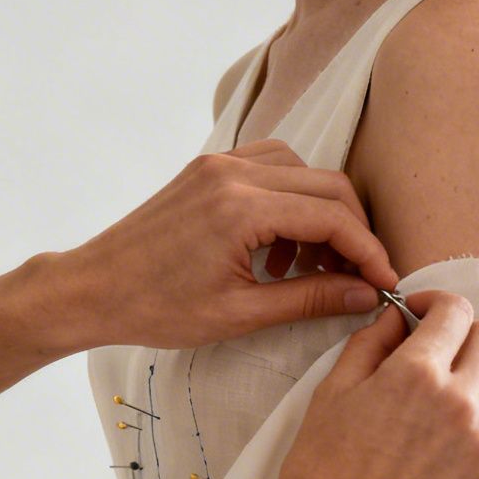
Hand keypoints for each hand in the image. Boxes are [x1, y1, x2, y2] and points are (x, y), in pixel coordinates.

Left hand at [41, 140, 399, 351]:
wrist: (93, 288)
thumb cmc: (156, 308)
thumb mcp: (240, 314)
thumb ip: (311, 299)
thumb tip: (366, 295)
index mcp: (241, 208)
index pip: (333, 216)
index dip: (368, 251)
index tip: (385, 282)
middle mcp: (234, 172)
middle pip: (328, 186)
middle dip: (354, 232)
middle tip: (359, 277)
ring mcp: (220, 164)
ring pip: (304, 171)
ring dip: (323, 214)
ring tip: (314, 267)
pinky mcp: (209, 168)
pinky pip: (272, 168)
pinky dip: (292, 201)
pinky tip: (280, 247)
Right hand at [263, 291, 478, 478]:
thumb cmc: (321, 470)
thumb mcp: (331, 392)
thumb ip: (370, 344)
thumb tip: (397, 318)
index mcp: (417, 372)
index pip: (455, 311)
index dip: (436, 304)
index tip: (420, 316)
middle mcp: (459, 402)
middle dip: (464, 335)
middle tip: (439, 352)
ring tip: (456, 394)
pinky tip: (468, 432)